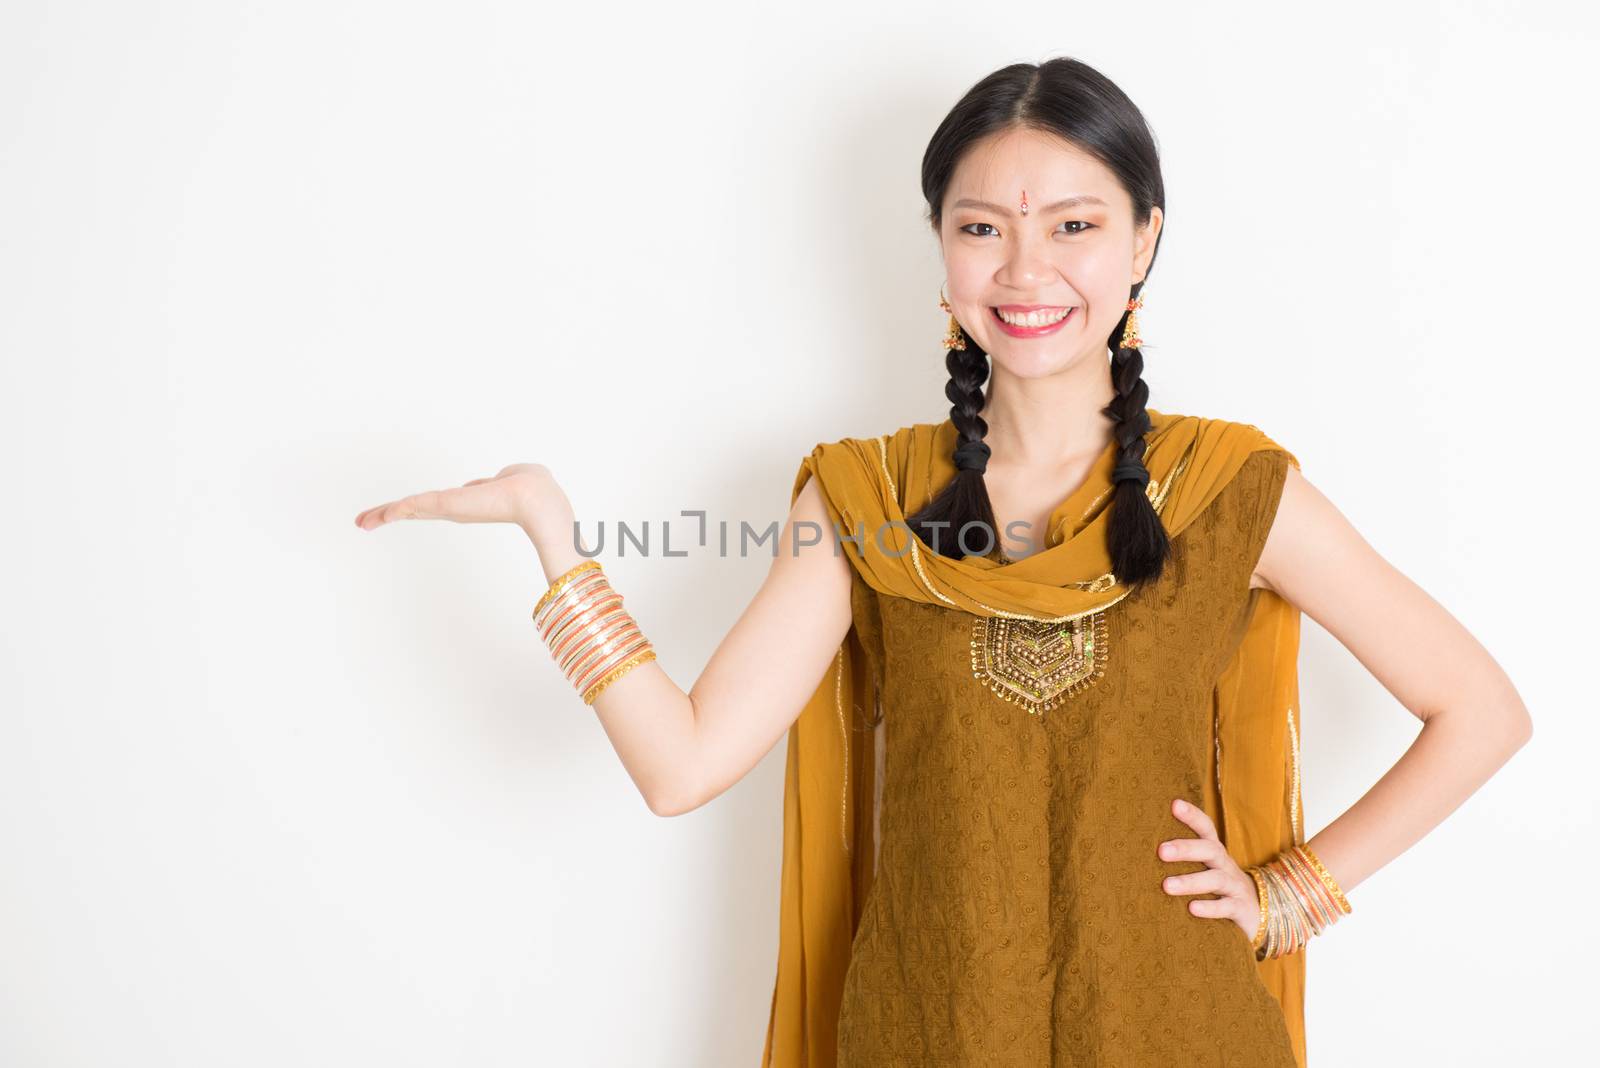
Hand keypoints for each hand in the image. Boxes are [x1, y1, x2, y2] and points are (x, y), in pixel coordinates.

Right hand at [353, 462, 571, 536]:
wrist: (534, 499)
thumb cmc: (528, 487)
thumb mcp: (506, 479)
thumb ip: (490, 483)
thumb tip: (484, 484)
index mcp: (466, 502)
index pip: (431, 505)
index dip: (410, 508)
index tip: (391, 513)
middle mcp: (455, 508)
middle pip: (413, 510)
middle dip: (387, 514)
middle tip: (363, 522)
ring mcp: (450, 508)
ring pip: (409, 509)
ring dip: (384, 514)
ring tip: (362, 521)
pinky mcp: (447, 505)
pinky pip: (413, 506)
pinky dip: (394, 510)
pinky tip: (377, 516)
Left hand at [1157, 797, 1257, 941]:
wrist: (1257, 912)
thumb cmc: (1217, 885)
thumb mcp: (1204, 867)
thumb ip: (1182, 856)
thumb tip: (1137, 847)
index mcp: (1214, 851)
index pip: (1205, 828)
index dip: (1192, 815)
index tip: (1174, 804)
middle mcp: (1225, 864)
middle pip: (1209, 849)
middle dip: (1186, 848)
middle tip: (1161, 851)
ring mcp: (1234, 886)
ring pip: (1216, 879)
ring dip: (1191, 881)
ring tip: (1166, 886)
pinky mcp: (1240, 908)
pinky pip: (1227, 907)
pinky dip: (1210, 907)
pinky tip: (1191, 908)